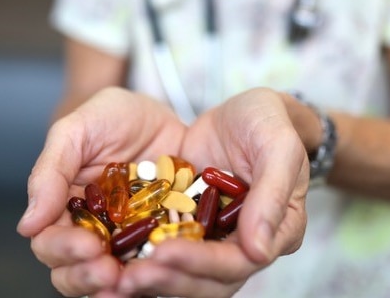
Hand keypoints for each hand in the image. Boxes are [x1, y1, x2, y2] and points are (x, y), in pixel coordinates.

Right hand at [16, 87, 186, 296]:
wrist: (165, 110)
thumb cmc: (115, 116)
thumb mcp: (79, 130)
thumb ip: (51, 171)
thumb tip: (27, 226)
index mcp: (64, 205)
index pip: (49, 240)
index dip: (63, 248)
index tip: (87, 245)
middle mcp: (92, 228)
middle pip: (73, 268)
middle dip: (86, 274)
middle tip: (108, 270)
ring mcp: (126, 237)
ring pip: (109, 277)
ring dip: (116, 286)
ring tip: (130, 280)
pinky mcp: (159, 238)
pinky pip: (152, 265)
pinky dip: (152, 274)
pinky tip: (160, 273)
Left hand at [117, 87, 309, 296]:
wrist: (245, 110)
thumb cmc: (268, 123)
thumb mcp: (277, 146)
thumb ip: (272, 193)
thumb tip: (258, 251)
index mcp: (276, 230)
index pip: (239, 261)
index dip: (203, 263)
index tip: (166, 251)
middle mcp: (244, 242)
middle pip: (208, 279)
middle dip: (170, 277)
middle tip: (131, 275)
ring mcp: (213, 235)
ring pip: (185, 272)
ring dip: (152, 275)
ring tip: (117, 274)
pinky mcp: (187, 223)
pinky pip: (166, 244)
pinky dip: (141, 253)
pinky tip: (112, 255)